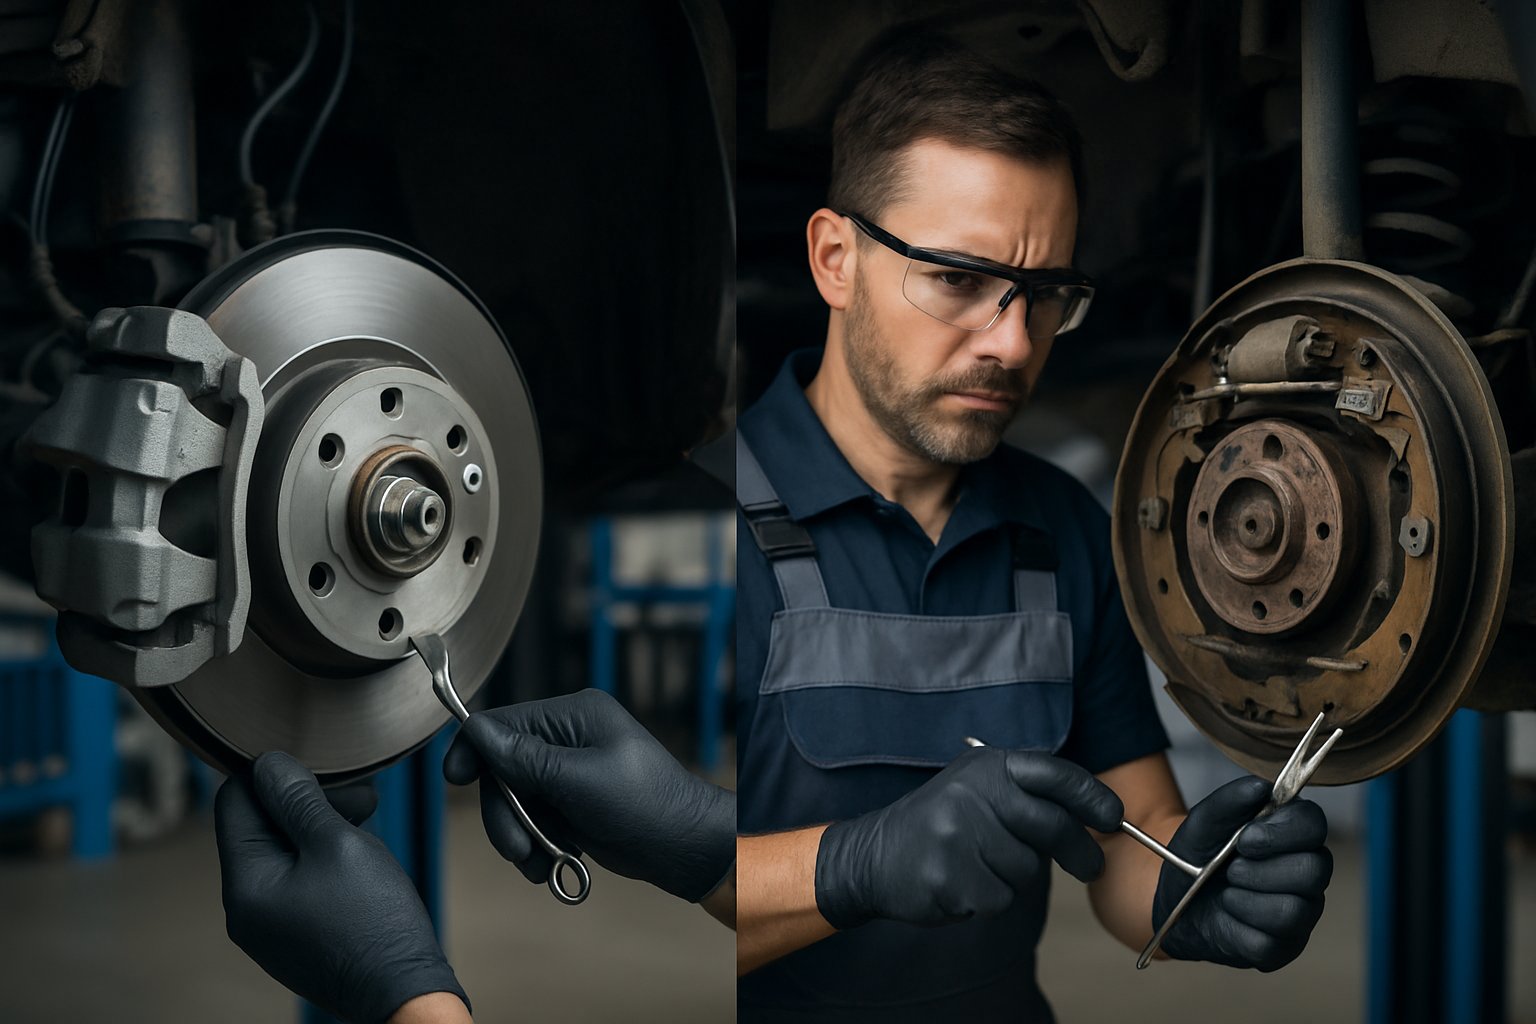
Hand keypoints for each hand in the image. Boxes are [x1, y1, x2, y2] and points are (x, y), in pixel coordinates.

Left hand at [215, 752, 469, 1022]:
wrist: (400, 989)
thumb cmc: (372, 922)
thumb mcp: (338, 844)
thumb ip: (298, 799)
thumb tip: (267, 763)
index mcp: (245, 884)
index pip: (233, 802)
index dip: (273, 775)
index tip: (320, 767)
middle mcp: (246, 906)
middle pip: (259, 824)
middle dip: (305, 799)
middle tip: (358, 795)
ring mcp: (269, 922)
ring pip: (283, 847)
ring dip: (320, 823)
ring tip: (366, 818)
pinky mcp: (293, 930)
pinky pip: (297, 875)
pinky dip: (325, 852)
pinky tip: (360, 851)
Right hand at [442, 689, 734, 901]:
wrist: (683, 848)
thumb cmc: (644, 805)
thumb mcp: (579, 781)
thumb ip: (525, 758)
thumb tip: (476, 730)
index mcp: (574, 715)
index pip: (503, 723)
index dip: (474, 751)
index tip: (455, 780)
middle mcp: (568, 738)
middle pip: (503, 769)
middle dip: (505, 812)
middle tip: (517, 849)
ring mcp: (570, 772)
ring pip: (515, 800)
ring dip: (521, 836)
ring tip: (540, 864)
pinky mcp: (572, 804)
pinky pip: (535, 820)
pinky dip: (537, 845)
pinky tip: (551, 865)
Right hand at [814, 746, 1122, 928]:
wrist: (873, 856)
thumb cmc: (939, 825)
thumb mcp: (976, 790)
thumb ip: (1025, 794)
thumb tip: (1094, 817)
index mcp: (985, 767)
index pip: (1052, 773)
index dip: (1090, 796)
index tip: (1113, 817)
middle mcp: (972, 793)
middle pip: (1051, 826)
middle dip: (1080, 852)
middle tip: (1090, 867)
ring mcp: (958, 833)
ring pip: (1026, 869)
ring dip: (1012, 877)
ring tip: (977, 865)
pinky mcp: (950, 875)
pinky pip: (1000, 897)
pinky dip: (989, 899)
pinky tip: (960, 884)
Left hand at [1153, 776, 1332, 970]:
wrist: (1172, 900)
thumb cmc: (1197, 856)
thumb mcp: (1203, 822)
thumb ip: (1230, 800)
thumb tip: (1261, 786)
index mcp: (1292, 835)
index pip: (1314, 824)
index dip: (1282, 832)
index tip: (1246, 838)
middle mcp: (1306, 873)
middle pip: (1313, 870)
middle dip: (1262, 870)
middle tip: (1231, 870)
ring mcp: (1301, 912)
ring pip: (1293, 909)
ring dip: (1246, 899)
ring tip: (1227, 893)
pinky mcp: (1284, 946)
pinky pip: (1270, 941)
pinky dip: (1238, 926)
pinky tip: (1229, 916)